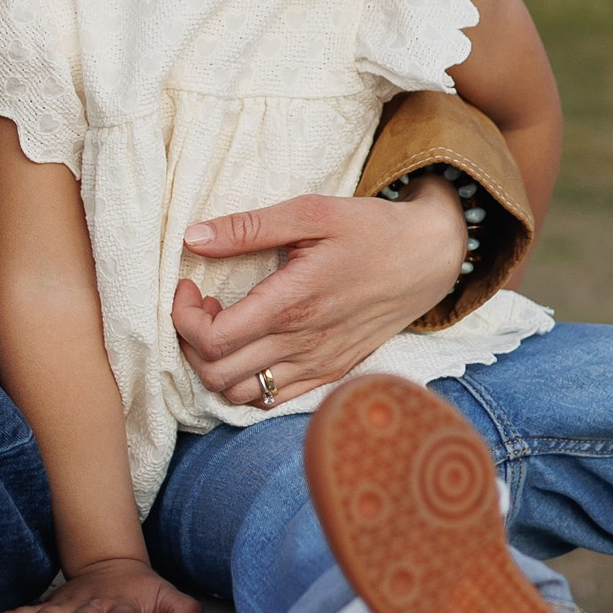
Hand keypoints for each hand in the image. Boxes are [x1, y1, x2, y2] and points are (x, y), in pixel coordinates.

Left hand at [173, 179, 468, 408]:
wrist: (428, 259)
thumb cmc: (370, 230)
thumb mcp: (312, 212)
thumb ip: (249, 227)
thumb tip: (193, 237)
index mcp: (294, 304)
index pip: (213, 339)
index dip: (183, 317)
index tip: (189, 285)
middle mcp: (304, 344)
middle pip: (217, 374)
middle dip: (190, 342)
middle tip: (201, 305)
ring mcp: (318, 365)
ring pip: (240, 395)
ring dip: (215, 365)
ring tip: (223, 325)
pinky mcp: (330, 374)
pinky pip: (272, 400)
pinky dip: (247, 381)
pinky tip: (250, 345)